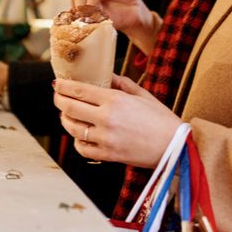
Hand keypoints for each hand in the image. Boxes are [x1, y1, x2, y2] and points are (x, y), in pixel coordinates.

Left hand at [52, 74, 181, 167]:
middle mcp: (106, 119)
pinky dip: (77, 141)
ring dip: (65, 119)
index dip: (63, 86)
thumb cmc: (161, 119)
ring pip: (72, 128)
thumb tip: (104, 75)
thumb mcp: (142, 95)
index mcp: (115, 100)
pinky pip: (82, 148)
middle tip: (57, 96)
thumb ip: (120, 83)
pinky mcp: (107, 155)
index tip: (57, 83)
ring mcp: (105, 139)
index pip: (79, 90)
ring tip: (66, 114)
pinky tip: (79, 134)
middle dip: (59, 100)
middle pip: (70, 107)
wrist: (174, 147)